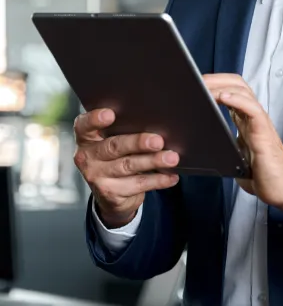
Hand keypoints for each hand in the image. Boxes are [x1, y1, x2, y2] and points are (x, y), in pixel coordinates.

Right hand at [73, 108, 180, 228]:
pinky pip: (138, 184)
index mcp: (87, 138)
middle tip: (158, 141)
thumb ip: (124, 130)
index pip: (84, 126)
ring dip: (153, 161)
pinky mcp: (110, 194)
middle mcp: (87, 157)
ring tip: (172, 158)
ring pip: (129, 166)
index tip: (110, 114)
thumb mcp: (114, 141)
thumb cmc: (117, 156)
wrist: (111, 195)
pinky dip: (158, 179)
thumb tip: (157, 123)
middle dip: (138, 143)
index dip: (95, 119)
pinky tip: (171, 175)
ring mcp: (97, 177)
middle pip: (114, 146)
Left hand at [204, 74, 282, 216]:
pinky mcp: (264, 133)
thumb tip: (196, 146)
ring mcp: (260, 123)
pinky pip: (253, 110)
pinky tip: (224, 97)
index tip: (196, 83)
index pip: (232, 91)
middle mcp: (253, 117)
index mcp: (245, 120)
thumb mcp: (235, 156)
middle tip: (197, 80)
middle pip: (237, 85)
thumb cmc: (262, 175)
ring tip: (206, 86)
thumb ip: (222, 145)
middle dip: (216, 78)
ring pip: (244, 92)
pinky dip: (238, 100)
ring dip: (222, 85)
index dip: (215, 83)